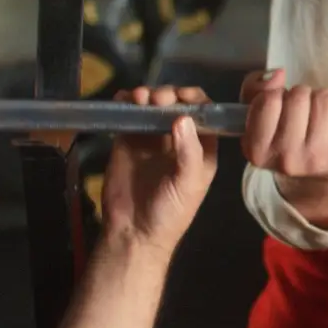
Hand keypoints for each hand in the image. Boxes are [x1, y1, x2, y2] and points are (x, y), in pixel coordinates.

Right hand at [100, 86, 217, 253]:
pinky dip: (126, 101)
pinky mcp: (127, 140)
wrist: (133, 232)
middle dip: (169, 95)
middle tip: (158, 99)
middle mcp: (178, 139)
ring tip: (139, 98)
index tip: (182, 96)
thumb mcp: (187, 185)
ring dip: (148, 95)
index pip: (204, 113)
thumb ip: (188, 152)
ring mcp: (152, 138)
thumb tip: (182, 117)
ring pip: (153, 105)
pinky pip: (128, 114)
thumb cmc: (170, 213)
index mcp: (201, 148)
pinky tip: (124, 99)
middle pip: (177, 104)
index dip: (195, 100)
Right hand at [239, 69, 327, 225]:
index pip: (269, 99)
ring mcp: (320, 160)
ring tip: (325, 118)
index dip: (279, 96)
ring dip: (327, 100)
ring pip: (325, 98)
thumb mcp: (260, 117)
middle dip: (304, 97)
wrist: (319, 179)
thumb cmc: (289, 140)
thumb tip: (277, 75)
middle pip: (300, 96)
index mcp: (258, 151)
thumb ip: (255, 88)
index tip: (283, 111)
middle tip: (307, 115)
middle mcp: (288, 159)